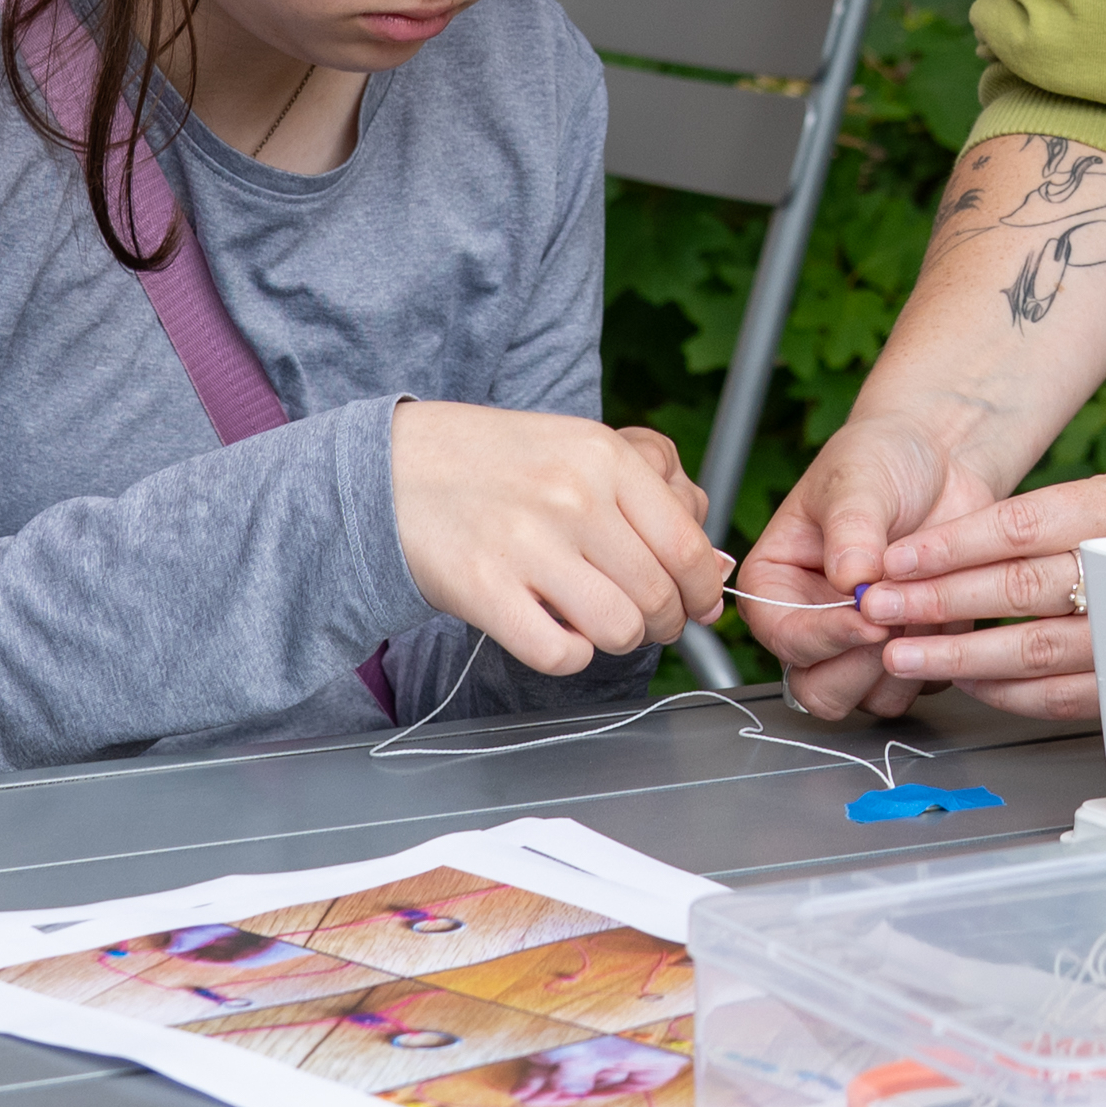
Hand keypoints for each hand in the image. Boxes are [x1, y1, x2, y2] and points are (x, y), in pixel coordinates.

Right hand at [388, 403, 722, 674]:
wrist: (394, 467)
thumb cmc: (496, 464)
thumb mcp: (581, 452)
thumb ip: (651, 503)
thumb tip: (711, 573)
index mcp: (605, 458)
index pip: (688, 547)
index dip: (700, 591)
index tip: (695, 603)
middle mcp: (573, 498)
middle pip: (659, 597)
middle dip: (662, 623)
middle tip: (645, 620)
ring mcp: (527, 544)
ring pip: (618, 630)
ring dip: (617, 640)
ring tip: (596, 622)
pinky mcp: (485, 590)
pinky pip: (560, 654)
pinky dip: (566, 655)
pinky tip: (552, 628)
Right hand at [734, 410, 1006, 722]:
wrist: (939, 458)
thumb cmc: (881, 459)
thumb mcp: (857, 480)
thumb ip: (851, 528)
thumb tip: (850, 577)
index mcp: (776, 585)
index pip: (786, 638)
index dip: (827, 637)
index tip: (870, 619)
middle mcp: (812, 623)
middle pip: (818, 690)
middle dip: (861, 667)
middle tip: (896, 625)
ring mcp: (859, 644)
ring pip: (871, 700)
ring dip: (903, 665)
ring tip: (924, 608)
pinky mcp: (908, 650)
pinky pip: (922, 685)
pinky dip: (939, 658)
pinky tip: (947, 609)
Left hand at [849, 470, 1105, 721]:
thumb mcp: (1101, 499)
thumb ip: (1031, 521)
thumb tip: (930, 553)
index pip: (1021, 527)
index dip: (951, 546)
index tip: (896, 561)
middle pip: (1022, 588)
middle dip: (941, 601)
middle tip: (882, 609)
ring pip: (1035, 648)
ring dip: (961, 653)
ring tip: (904, 652)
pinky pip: (1058, 694)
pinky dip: (1004, 691)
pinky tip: (962, 680)